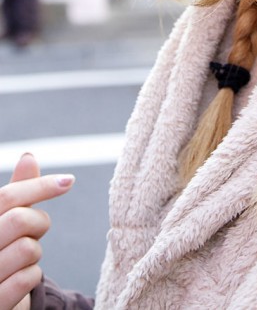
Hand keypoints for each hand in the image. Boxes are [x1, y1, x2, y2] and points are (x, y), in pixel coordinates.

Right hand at [0, 154, 74, 309]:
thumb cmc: (1, 252)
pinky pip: (28, 278)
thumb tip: (28, 156)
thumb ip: (17, 193)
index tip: (69, 181)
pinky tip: (19, 281)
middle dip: (38, 222)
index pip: (7, 196)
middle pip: (19, 219)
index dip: (40, 186)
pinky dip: (32, 277)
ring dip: (34, 254)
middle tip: (34, 231)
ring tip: (20, 260)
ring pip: (28, 249)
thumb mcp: (5, 220)